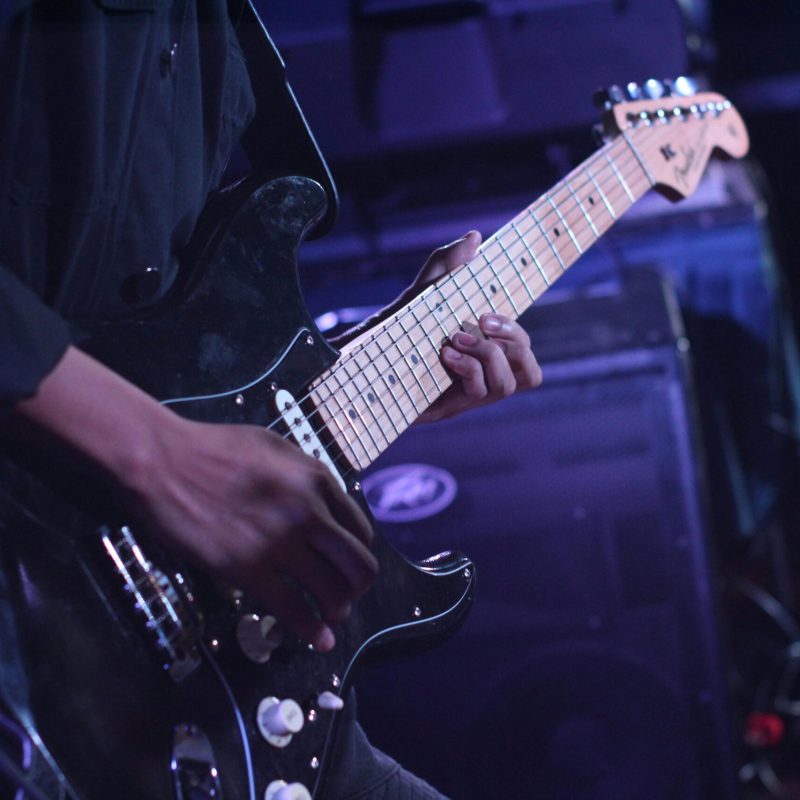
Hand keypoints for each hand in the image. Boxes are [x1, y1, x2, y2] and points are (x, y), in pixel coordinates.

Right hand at [125, 418, 377, 651]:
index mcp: (317, 480)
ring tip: (330, 616)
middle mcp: (308, 511)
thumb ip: (307, 476)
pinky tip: (319, 639)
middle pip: (357, 565)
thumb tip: (326, 507)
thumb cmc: (215, 448)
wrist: (163, 460)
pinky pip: (293, 610)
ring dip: (337, 610)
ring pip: (331, 592)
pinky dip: (312, 631)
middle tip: (346, 595)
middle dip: (357, 587)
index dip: (360, 554)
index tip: (349, 566)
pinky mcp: (247, 569)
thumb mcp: (276, 448)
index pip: (360, 530)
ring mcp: (279, 542)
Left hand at [410, 231, 542, 422]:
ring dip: (489, 355)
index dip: (517, 332)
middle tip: (480, 322)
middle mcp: (484, 377)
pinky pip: (479, 391)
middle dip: (513, 340)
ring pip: (508, 385)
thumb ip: (449, 264)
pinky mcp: (452, 405)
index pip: (524, 349)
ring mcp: (469, 395)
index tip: (486, 313)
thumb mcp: (425, 290)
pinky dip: (467, 369)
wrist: (365, 355)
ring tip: (456, 339)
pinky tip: (444, 355)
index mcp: (486, 352)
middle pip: (530, 373)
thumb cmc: (402, 324)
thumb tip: (475, 236)